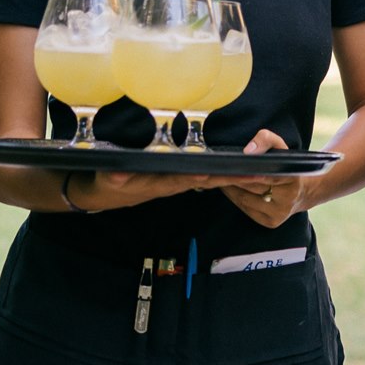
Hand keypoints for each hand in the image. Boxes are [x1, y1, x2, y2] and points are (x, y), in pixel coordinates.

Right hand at [63, 167, 239, 212]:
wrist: (107, 192)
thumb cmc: (110, 183)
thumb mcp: (109, 180)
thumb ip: (114, 176)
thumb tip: (117, 173)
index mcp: (160, 183)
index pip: (184, 179)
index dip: (200, 177)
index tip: (217, 174)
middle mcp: (173, 184)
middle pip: (206, 180)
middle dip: (230, 179)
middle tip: (256, 175)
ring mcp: (177, 183)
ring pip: (209, 179)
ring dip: (232, 177)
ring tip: (256, 174)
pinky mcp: (178, 179)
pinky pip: (204, 177)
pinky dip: (221, 175)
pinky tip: (239, 172)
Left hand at [221, 127, 307, 228]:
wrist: (306, 192)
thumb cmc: (290, 168)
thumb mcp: (282, 147)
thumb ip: (266, 140)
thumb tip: (248, 151)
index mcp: (293, 179)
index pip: (264, 174)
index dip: (244, 171)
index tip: (227, 165)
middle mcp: (287, 200)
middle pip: (251, 187)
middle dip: (233, 178)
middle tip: (216, 169)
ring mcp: (278, 214)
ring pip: (245, 199)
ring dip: (230, 188)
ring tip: (219, 177)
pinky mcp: (270, 222)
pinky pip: (245, 208)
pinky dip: (235, 198)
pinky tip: (228, 188)